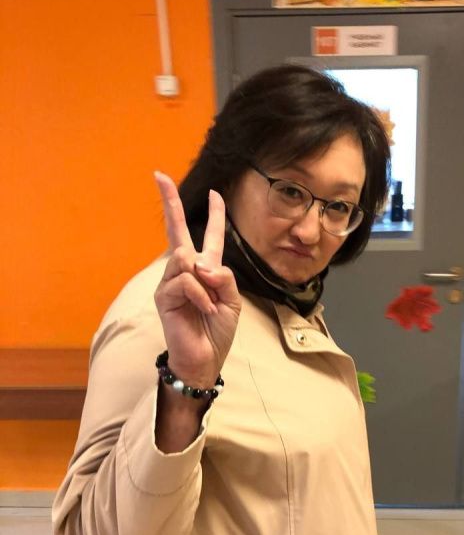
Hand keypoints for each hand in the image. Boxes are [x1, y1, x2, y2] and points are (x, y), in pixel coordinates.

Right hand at [153, 172, 241, 388]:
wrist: (204, 359)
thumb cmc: (217, 332)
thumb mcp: (232, 301)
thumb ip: (225, 278)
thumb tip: (202, 264)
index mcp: (206, 271)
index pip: (209, 237)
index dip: (214, 215)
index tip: (215, 192)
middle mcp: (185, 272)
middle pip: (176, 231)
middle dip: (170, 202)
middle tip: (159, 175)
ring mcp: (171, 282)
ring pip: (186, 259)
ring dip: (205, 283)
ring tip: (209, 304)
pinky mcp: (163, 296)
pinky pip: (185, 282)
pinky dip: (200, 296)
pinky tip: (203, 311)